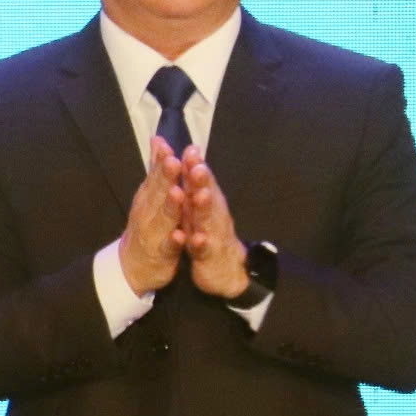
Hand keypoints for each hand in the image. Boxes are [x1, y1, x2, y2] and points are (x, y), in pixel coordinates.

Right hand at [118, 136, 188, 294]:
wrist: (132, 264)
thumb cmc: (146, 223)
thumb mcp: (150, 194)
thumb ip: (155, 169)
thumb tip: (158, 139)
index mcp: (148, 196)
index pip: (155, 175)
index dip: (161, 162)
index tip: (168, 148)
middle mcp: (148, 211)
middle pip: (157, 192)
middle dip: (165, 178)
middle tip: (173, 162)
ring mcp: (153, 232)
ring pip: (163, 217)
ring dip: (170, 206)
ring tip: (177, 193)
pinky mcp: (161, 252)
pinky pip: (167, 246)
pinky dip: (173, 241)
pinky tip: (180, 235)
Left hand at [178, 144, 250, 298]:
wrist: (225, 267)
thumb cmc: (208, 229)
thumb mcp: (199, 203)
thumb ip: (194, 178)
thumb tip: (191, 149)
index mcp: (206, 200)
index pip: (201, 179)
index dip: (196, 164)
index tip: (190, 148)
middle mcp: (212, 213)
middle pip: (207, 194)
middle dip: (202, 180)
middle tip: (197, 165)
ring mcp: (212, 233)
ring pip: (208, 219)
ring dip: (204, 207)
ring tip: (199, 195)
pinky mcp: (208, 254)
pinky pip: (203, 248)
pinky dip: (200, 243)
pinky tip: (195, 239)